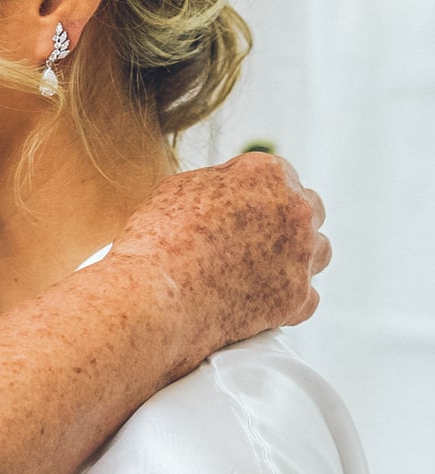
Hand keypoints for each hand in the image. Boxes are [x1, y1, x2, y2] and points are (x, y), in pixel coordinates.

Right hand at [112, 152, 328, 367]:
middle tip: (254, 237)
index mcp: (268, 173)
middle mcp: (295, 210)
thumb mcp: (180, 187)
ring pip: (319, 251)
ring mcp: (301, 256)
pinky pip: (310, 296)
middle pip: (308, 209)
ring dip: (297, 256)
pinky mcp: (297, 298)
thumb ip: (218, 182)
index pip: (278, 174)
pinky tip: (266, 300)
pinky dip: (291, 299)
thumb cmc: (156, 238)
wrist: (155, 296)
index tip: (237, 208)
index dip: (255, 192)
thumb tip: (226, 189)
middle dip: (286, 220)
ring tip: (263, 269)